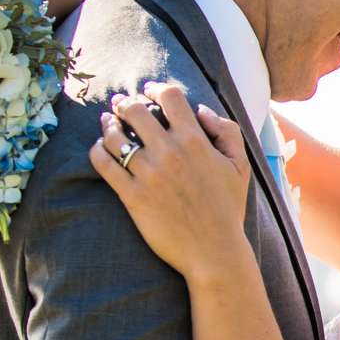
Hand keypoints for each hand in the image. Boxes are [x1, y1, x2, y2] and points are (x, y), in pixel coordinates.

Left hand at [88, 81, 253, 281]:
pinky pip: (104, 164)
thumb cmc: (228, 209)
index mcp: (195, 141)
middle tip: (122, 106)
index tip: (148, 91)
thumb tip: (201, 110)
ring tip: (108, 124)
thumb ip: (226, 131)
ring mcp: (148, 174)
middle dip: (126, 104)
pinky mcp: (132, 196)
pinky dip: (98, 151)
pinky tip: (101, 149)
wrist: (214, 251)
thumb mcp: (240, 166)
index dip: (155, 88)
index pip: (169, 97)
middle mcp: (169, 152)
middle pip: (135, 110)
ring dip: (109, 125)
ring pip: (115, 136)